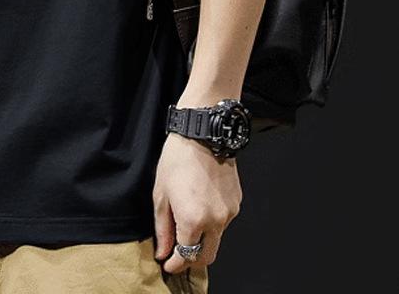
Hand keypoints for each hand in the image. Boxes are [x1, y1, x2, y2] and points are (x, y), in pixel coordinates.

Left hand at [152, 131, 241, 274]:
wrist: (202, 135)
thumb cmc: (177, 160)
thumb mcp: (161, 194)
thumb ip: (162, 228)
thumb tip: (163, 252)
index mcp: (194, 220)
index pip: (186, 256)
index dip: (175, 265)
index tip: (167, 264)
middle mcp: (216, 221)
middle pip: (206, 256)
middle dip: (190, 260)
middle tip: (176, 254)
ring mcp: (229, 213)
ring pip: (217, 240)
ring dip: (202, 240)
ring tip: (186, 224)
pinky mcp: (237, 203)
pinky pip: (224, 222)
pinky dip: (212, 224)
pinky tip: (200, 207)